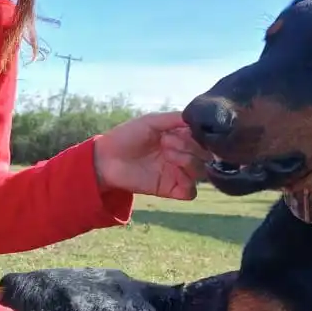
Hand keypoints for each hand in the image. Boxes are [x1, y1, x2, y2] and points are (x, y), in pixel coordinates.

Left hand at [94, 110, 208, 199]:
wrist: (106, 158)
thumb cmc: (127, 136)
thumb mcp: (151, 121)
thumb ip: (175, 118)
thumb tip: (196, 117)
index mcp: (180, 138)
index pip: (203, 138)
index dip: (196, 135)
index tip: (176, 131)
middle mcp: (182, 155)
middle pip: (205, 155)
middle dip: (191, 146)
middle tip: (167, 142)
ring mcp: (176, 173)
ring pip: (201, 171)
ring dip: (189, 161)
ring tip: (167, 154)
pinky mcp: (169, 189)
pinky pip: (190, 192)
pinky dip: (188, 184)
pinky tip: (174, 172)